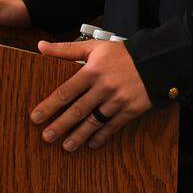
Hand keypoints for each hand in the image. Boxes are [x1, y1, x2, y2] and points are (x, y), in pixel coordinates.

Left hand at [31, 39, 152, 150]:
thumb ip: (67, 49)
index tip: (36, 117)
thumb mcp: (95, 47)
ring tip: (66, 146)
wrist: (157, 60)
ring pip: (94, 121)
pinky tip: (91, 142)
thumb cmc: (123, 53)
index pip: (66, 92)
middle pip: (78, 110)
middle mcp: (104, 87)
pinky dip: (101, 136)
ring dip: (79, 135)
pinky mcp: (131, 109)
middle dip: (60, 125)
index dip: (49, 106)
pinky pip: (113, 126)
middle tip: (47, 137)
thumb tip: (41, 46)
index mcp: (93, 71)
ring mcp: (118, 100)